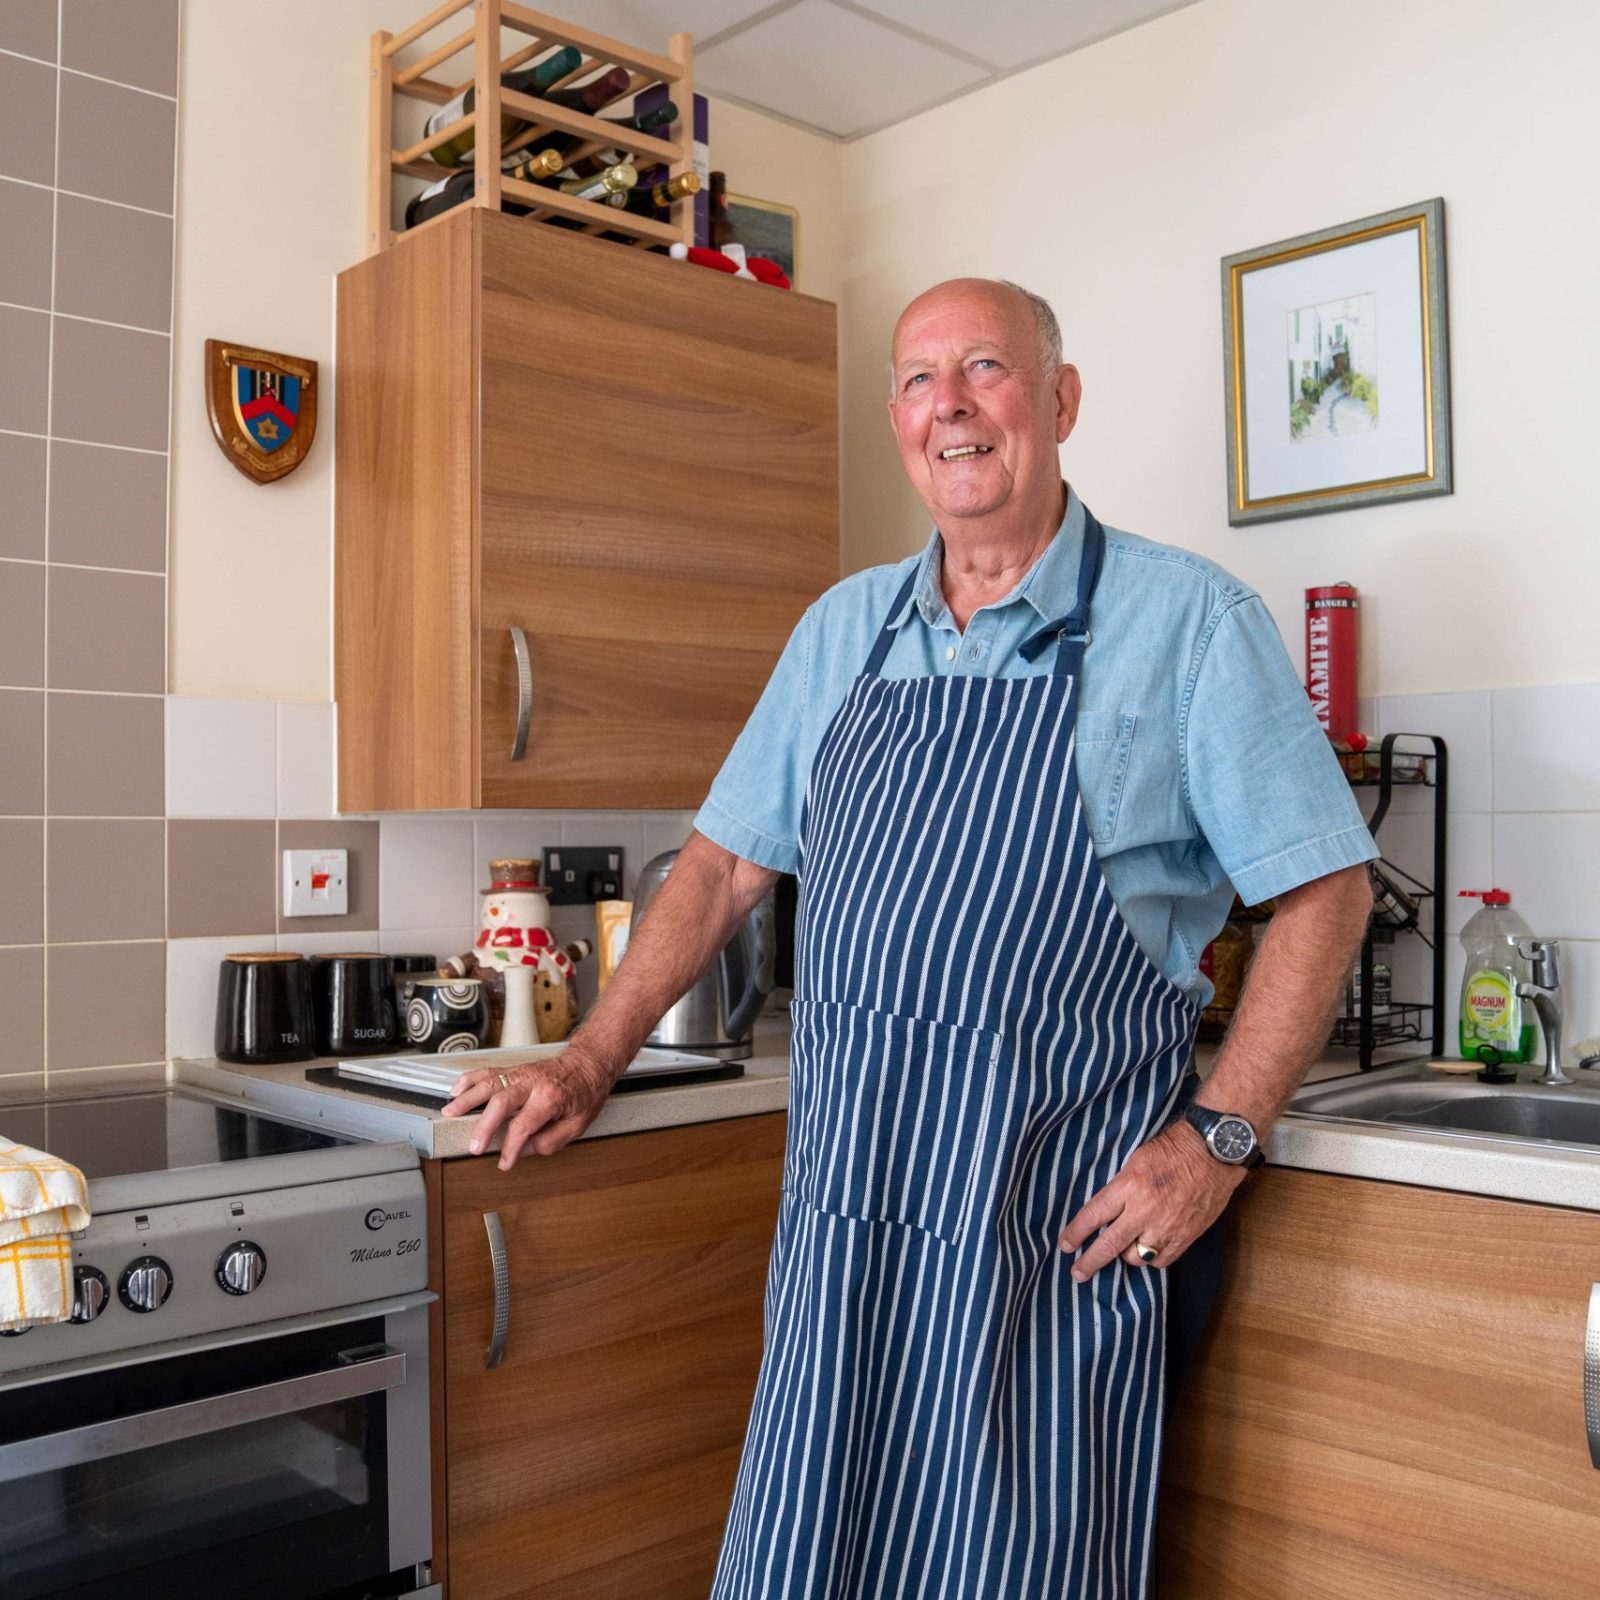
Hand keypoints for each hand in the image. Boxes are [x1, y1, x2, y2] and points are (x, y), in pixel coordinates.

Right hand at [440, 1043, 618, 1169]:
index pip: (524, 1125)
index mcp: (551, 1097)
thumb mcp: (578, 1124)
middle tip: (474, 1146)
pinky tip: (455, 1091)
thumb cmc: (584, 1093)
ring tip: (449, 1113)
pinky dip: (469, 1080)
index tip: (504, 1163)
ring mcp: (520, 1073)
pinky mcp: (513, 1070)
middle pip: (501, 1102)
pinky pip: (487, 1072)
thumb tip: (523, 1150)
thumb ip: (550, 1141)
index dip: (511, 1147)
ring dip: (466, 1098)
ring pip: (488, 1083)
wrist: (588, 1064)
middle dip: (484, 1125)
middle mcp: (532, 1082)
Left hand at [1059, 1122, 1247, 1279]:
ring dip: (1126, 1255)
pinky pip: (1161, 1260)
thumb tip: (1106, 1211)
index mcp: (1128, 1187)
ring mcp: (1166, 1227)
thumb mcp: (1135, 1161)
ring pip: (1136, 1257)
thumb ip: (1120, 1188)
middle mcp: (1144, 1211)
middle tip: (1077, 1274)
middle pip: (1109, 1245)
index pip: (1093, 1216)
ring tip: (1123, 1249)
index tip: (1065, 1246)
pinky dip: (1152, 1258)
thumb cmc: (1172, 1149)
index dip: (1076, 1233)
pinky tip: (1148, 1250)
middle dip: (1090, 1262)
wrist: (1212, 1153)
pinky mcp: (1186, 1237)